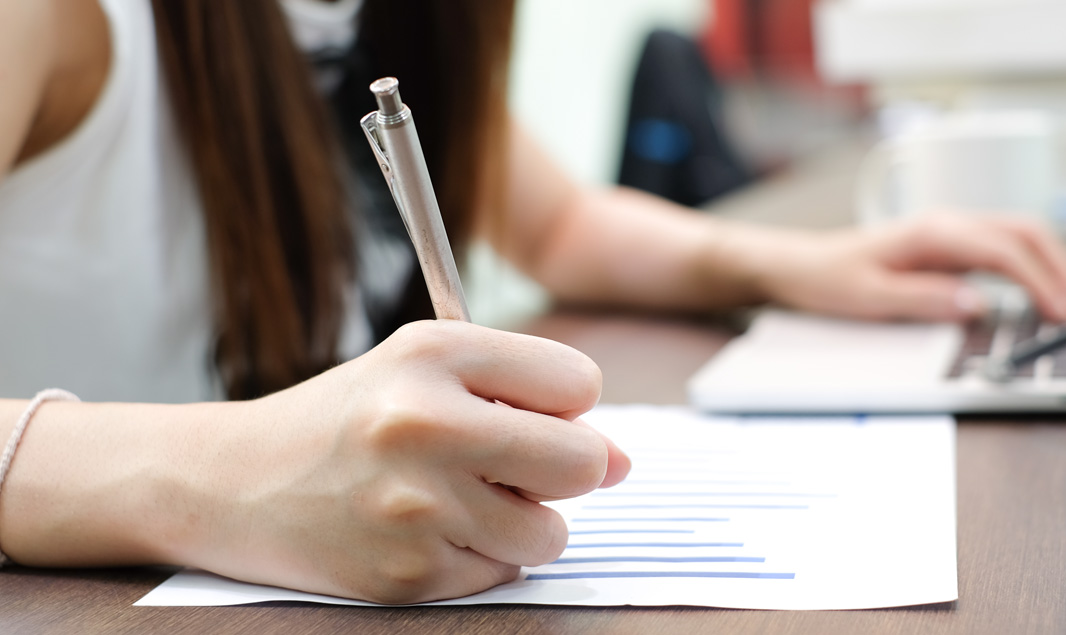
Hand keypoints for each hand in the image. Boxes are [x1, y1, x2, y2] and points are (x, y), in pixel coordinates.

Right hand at [181, 320, 630, 603]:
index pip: (578, 383)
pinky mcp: (406, 576)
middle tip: (508, 465)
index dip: (562, 405)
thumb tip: (625, 463)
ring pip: (550, 532)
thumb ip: (532, 397)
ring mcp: (414, 508)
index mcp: (432, 355)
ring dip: (521, 522)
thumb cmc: (346, 419)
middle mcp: (423, 425)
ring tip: (457, 498)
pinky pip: (500, 575)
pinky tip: (424, 532)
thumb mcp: (426, 369)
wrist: (234, 483)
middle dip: (561, 470)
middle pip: (581, 463)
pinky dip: (477, 557)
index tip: (525, 413)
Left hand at [743, 213, 1065, 322]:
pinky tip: (1037, 291)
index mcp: (930, 232)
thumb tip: (976, 304)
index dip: (1040, 281)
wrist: (798, 265)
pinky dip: (1028, 265)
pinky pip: (998, 247)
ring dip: (1047, 263)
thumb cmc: (828, 279)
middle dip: (1058, 267)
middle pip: (1022, 231)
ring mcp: (947, 232)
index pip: (1003, 250)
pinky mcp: (945, 246)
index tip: (1061, 311)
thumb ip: (923, 300)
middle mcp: (944, 224)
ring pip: (1015, 234)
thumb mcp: (869, 298)